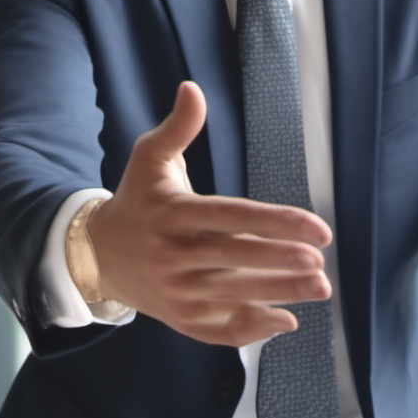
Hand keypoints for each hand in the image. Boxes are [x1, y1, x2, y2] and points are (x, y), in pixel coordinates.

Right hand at [88, 81, 332, 346]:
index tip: (317, 227)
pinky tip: (287, 321)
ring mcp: (177, 291)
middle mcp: (174, 255)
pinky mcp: (180, 318)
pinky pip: (220, 330)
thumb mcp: (149, 159)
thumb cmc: (137, 201)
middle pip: (235, 259)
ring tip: (320, 286)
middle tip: (319, 261)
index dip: (276, 222)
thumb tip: (192, 88)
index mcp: (174, 214)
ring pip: (234, 295)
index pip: (232, 217)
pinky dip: (253, 329)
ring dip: (280, 293)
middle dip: (280, 261)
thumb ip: (178, 128)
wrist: (98, 256)